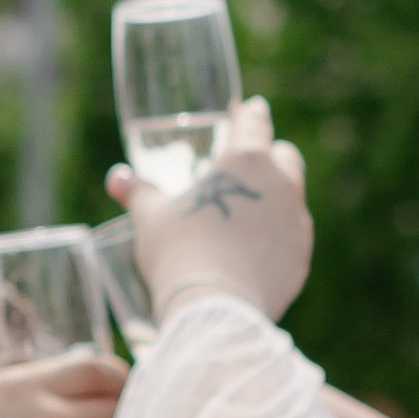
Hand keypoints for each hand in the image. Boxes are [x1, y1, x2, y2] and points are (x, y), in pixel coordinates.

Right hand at [107, 98, 310, 326]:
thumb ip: (138, 191)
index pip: (254, 120)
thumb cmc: (178, 251)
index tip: (245, 110)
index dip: (248, 113)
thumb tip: (118, 178)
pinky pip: (291, 237)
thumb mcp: (150, 216)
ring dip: (273, 199)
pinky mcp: (301, 256)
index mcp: (246, 159)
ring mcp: (297, 221)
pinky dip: (275, 237)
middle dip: (268, 157)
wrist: (213, 307)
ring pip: (291, 197)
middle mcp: (281, 183)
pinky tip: (252, 252)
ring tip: (243, 217)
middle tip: (242, 171)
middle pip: (283, 156)